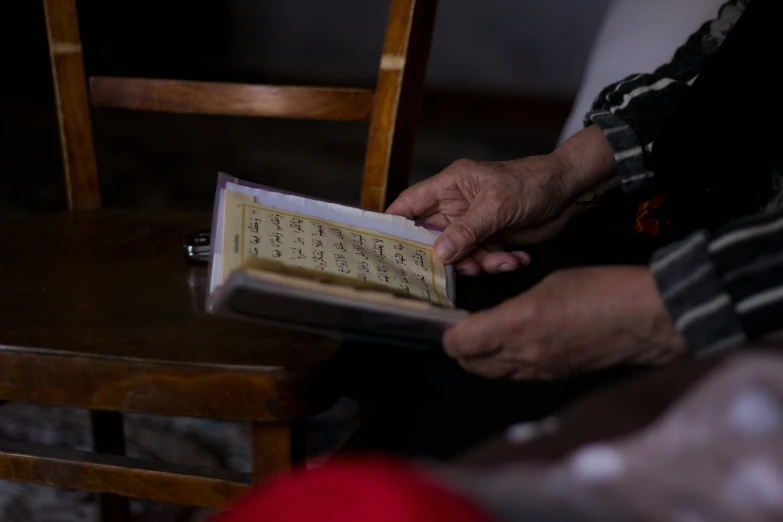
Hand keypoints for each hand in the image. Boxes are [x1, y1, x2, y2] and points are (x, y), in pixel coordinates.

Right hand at [386, 125, 616, 274]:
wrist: (570, 191)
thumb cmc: (532, 183)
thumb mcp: (496, 205)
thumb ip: (467, 230)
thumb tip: (439, 253)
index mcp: (449, 187)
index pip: (409, 206)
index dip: (395, 226)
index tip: (388, 249)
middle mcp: (456, 206)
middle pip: (433, 239)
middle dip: (446, 257)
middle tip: (463, 267)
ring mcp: (474, 225)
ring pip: (460, 255)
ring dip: (480, 263)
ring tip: (502, 260)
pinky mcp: (492, 239)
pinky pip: (483, 259)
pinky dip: (498, 263)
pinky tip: (516, 258)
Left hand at [443, 266, 687, 379]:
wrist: (645, 318)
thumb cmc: (599, 289)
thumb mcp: (547, 284)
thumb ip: (511, 306)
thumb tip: (492, 319)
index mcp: (516, 325)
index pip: (460, 344)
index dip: (450, 334)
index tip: (452, 321)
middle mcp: (523, 355)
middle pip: (471, 365)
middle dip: (462, 349)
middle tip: (465, 330)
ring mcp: (540, 372)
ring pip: (493, 375)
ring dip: (483, 360)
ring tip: (486, 338)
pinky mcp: (556, 378)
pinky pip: (517, 377)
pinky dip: (506, 365)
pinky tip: (516, 346)